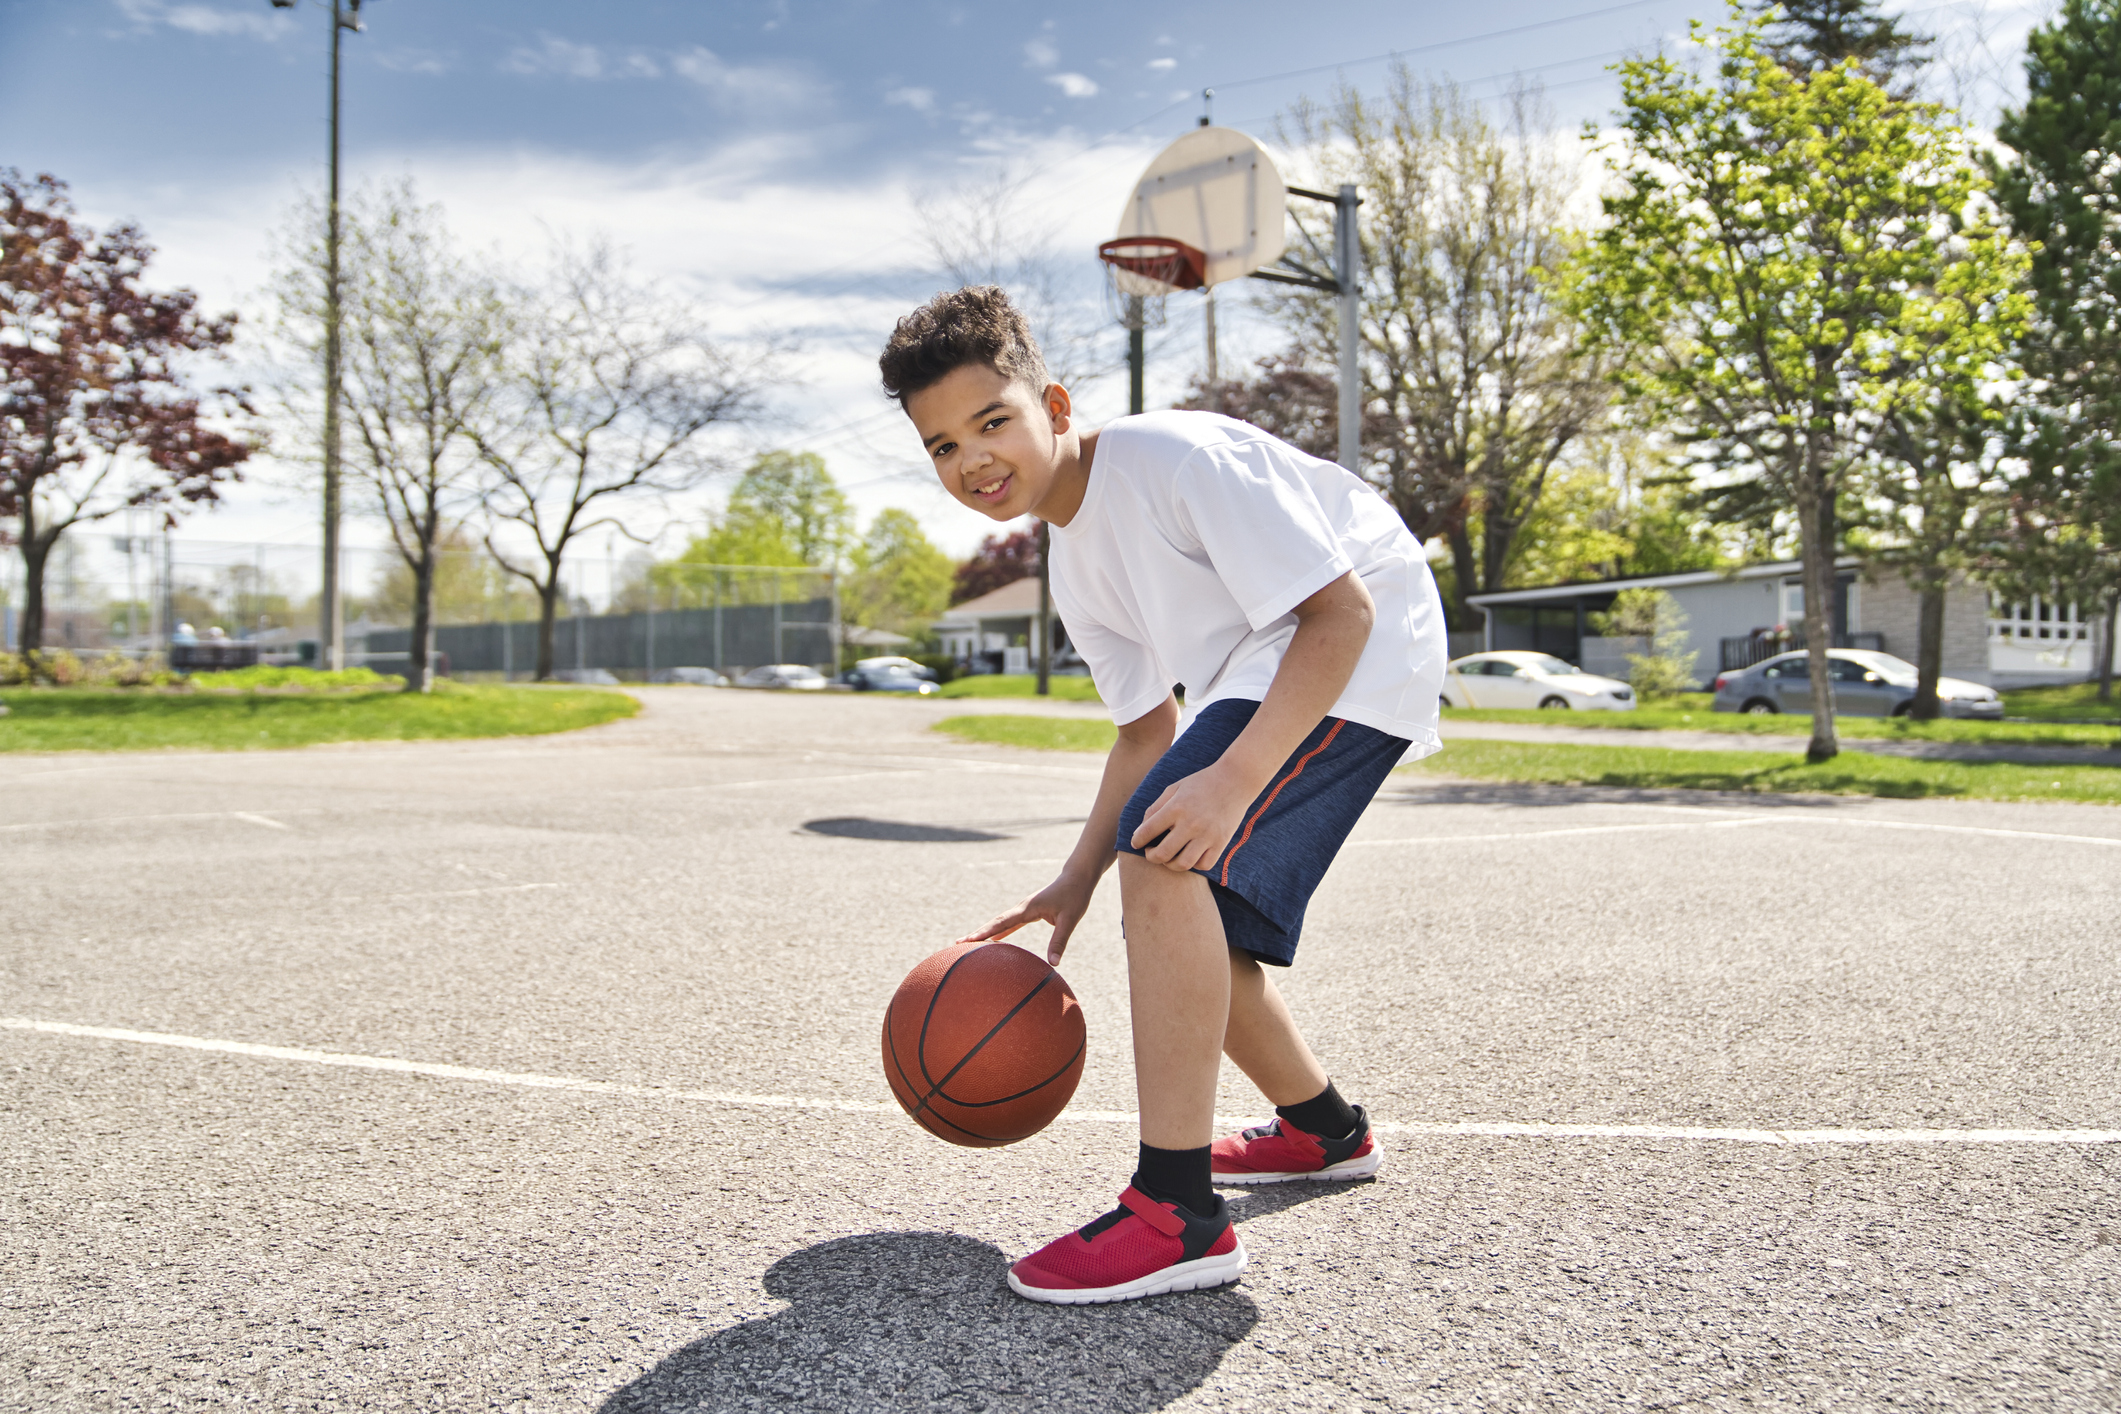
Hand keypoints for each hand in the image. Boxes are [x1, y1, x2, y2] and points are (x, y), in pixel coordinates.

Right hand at [958, 867, 1100, 965]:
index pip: (1002, 922)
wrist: (1077, 878)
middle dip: (976, 934)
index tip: (968, 940)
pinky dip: (999, 933)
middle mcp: (1021, 909)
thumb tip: (1053, 964)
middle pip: (994, 923)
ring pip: (999, 923)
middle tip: (957, 944)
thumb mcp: (1070, 920)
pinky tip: (992, 942)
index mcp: (1027, 909)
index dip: (985, 932)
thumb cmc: (1074, 897)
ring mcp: (1023, 910)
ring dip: (984, 933)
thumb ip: (1060, 941)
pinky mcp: (1028, 913)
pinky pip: (1009, 925)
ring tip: (967, 944)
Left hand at [1128, 762, 1256, 873]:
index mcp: (1176, 807)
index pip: (1148, 831)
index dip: (1137, 840)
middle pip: (1163, 854)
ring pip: (1182, 864)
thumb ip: (1156, 807)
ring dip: (1170, 864)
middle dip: (1150, 857)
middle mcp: (1191, 823)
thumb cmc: (1201, 783)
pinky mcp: (1221, 842)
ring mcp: (1207, 835)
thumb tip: (1141, 829)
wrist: (1235, 780)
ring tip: (1168, 857)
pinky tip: (1189, 855)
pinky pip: (1203, 864)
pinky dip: (1193, 864)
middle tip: (1150, 853)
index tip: (1136, 843)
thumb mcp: (1175, 788)